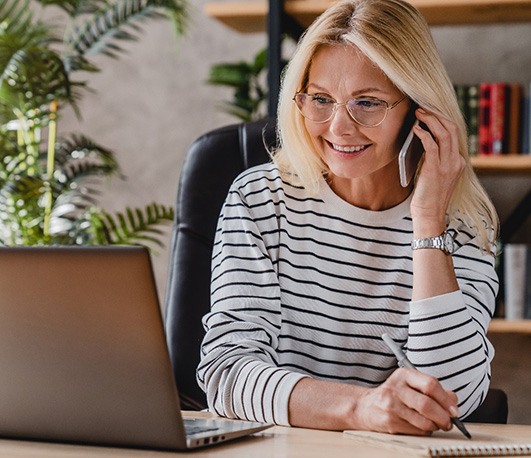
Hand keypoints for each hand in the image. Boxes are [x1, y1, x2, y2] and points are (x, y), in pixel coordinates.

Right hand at [355, 368, 457, 434]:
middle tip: (449, 421)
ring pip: (424, 422)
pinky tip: (421, 426)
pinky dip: (425, 431)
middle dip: (444, 417)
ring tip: (435, 424)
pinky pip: (417, 431)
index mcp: (403, 375)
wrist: (367, 406)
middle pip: (427, 405)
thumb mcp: (410, 384)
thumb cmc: (395, 394)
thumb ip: (432, 388)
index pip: (430, 384)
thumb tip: (453, 400)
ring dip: (435, 426)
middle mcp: (395, 389)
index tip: (454, 409)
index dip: (446, 399)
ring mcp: (391, 406)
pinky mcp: (390, 423)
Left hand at [410, 108, 464, 233]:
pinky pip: (431, 144)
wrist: (429, 215)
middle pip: (451, 128)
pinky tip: (415, 129)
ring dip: (430, 120)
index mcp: (458, 162)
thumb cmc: (427, 196)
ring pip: (444, 133)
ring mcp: (448, 165)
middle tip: (423, 107)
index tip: (430, 111)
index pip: (454, 133)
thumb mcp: (435, 174)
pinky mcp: (435, 168)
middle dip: (437, 115)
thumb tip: (423, 140)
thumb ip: (434, 159)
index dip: (442, 120)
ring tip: (419, 113)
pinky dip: (424, 133)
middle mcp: (456, 161)